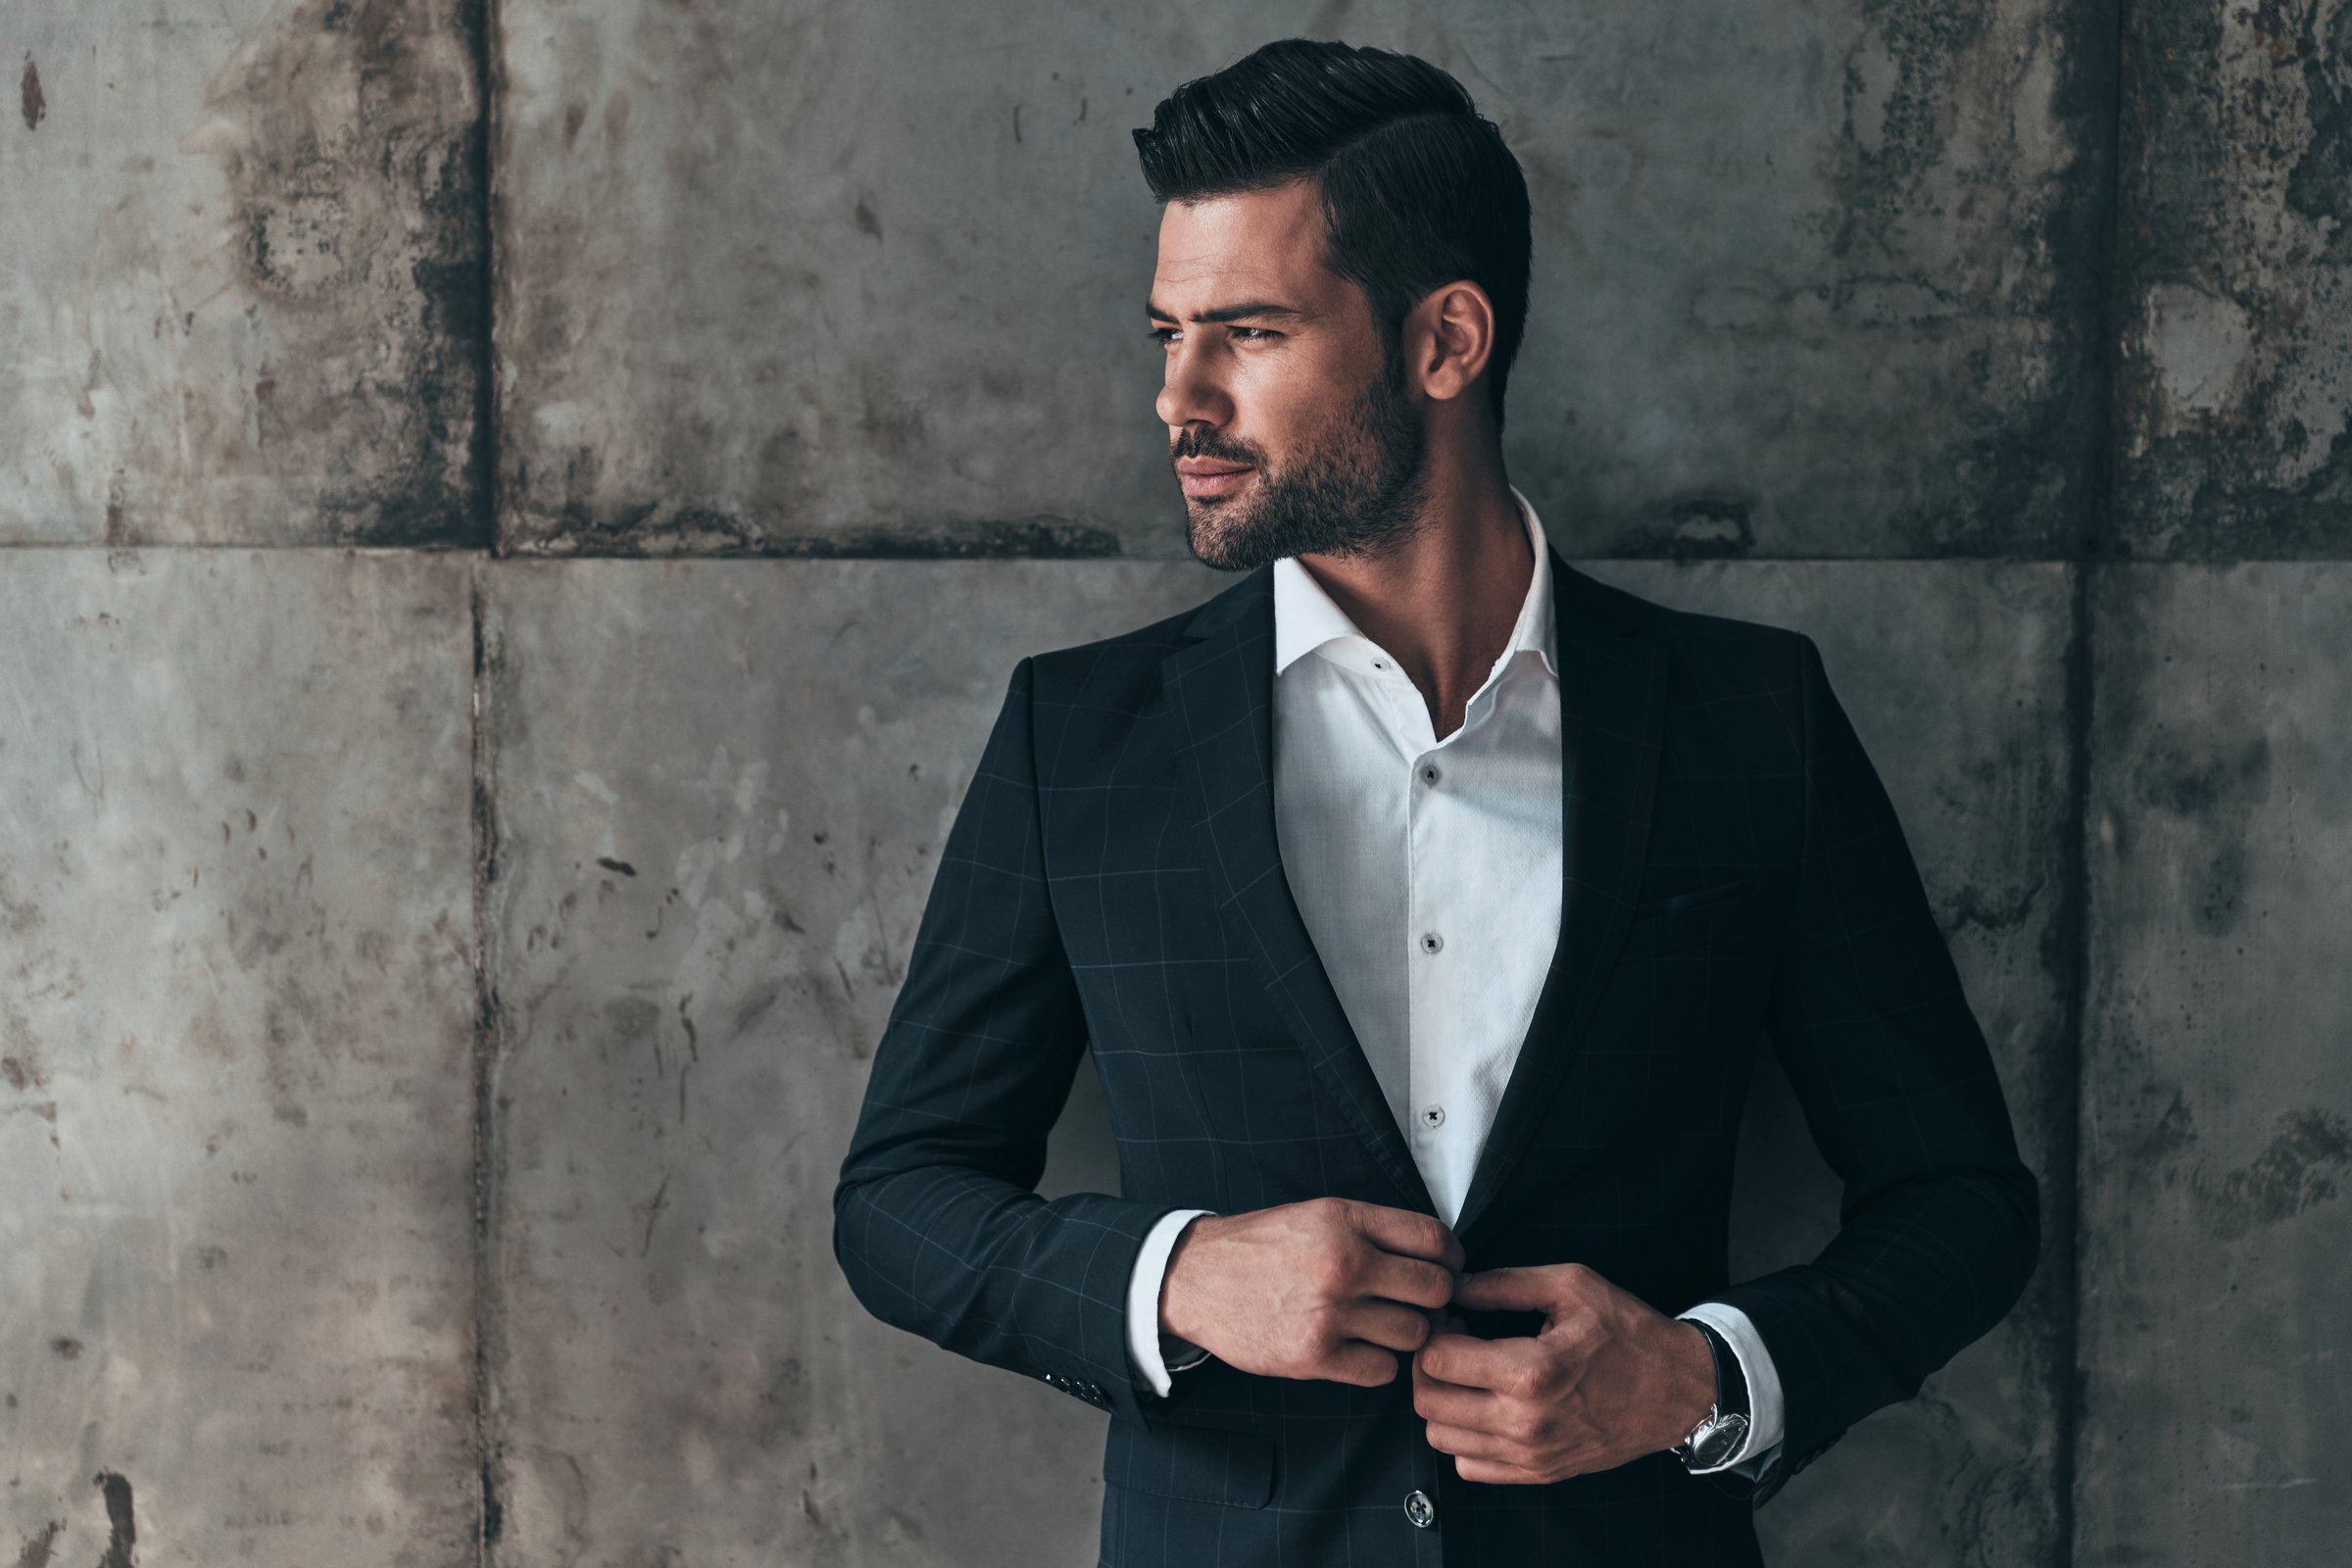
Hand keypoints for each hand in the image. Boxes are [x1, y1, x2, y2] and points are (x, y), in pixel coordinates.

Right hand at [1160, 1197, 1463, 1386]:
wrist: (1195, 1279)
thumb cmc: (1260, 1247)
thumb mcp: (1317, 1215)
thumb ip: (1374, 1230)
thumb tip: (1437, 1256)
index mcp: (1344, 1221)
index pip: (1434, 1239)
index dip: (1451, 1258)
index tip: (1445, 1268)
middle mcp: (1342, 1263)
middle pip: (1435, 1289)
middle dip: (1435, 1299)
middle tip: (1419, 1303)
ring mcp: (1329, 1313)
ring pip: (1414, 1333)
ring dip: (1406, 1333)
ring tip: (1383, 1325)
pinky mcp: (1314, 1356)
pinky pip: (1382, 1369)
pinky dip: (1378, 1363)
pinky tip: (1359, 1347)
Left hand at [1410, 1263, 1714, 1483]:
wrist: (1677, 1391)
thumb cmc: (1629, 1334)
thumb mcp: (1571, 1286)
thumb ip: (1504, 1283)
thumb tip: (1455, 1287)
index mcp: (1531, 1372)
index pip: (1437, 1360)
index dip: (1434, 1330)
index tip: (1451, 1316)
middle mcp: (1525, 1422)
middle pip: (1429, 1402)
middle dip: (1429, 1365)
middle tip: (1454, 1341)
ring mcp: (1530, 1455)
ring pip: (1441, 1436)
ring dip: (1443, 1401)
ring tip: (1470, 1373)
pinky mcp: (1537, 1473)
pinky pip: (1469, 1465)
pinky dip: (1464, 1436)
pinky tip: (1485, 1405)